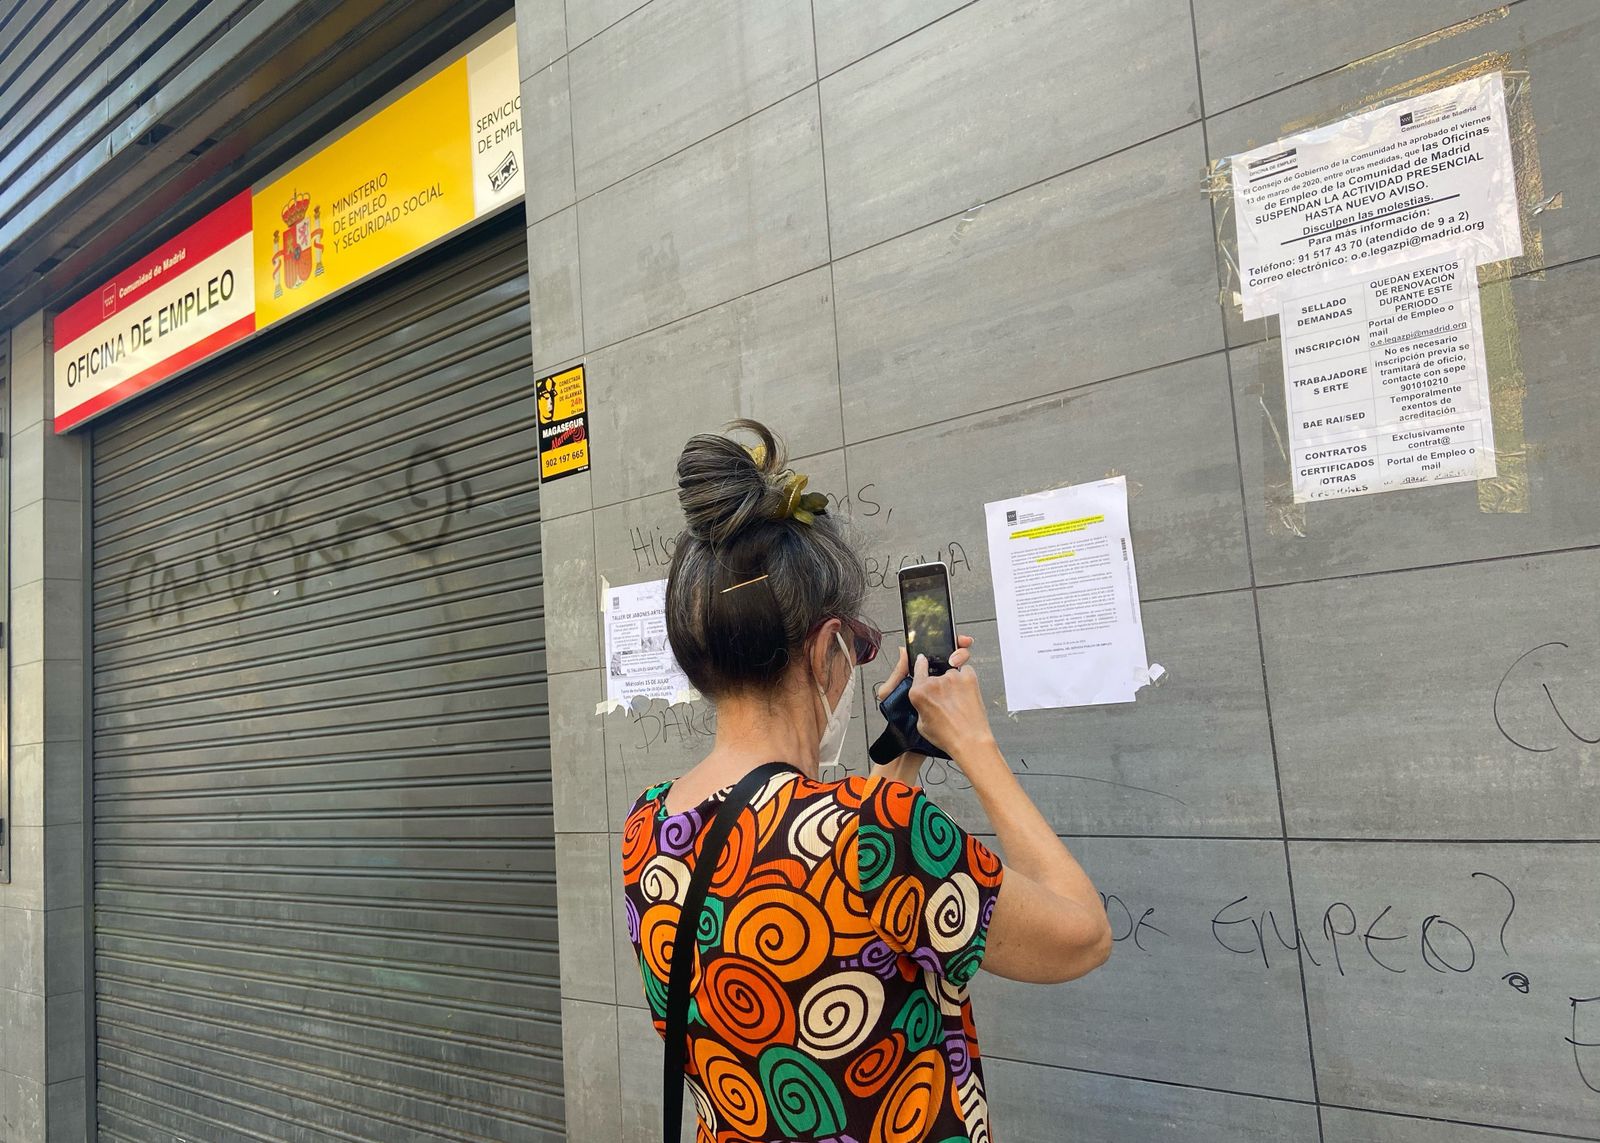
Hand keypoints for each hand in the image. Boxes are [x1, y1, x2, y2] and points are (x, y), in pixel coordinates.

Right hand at [908, 643, 993, 759]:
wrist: (970, 740)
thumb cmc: (948, 736)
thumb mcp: (922, 725)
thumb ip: (921, 705)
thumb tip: (925, 699)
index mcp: (919, 693)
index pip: (917, 667)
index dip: (921, 664)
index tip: (922, 661)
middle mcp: (934, 682)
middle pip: (936, 674)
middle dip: (940, 684)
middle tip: (947, 701)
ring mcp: (952, 678)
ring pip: (952, 673)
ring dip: (954, 683)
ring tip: (959, 702)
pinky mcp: (968, 677)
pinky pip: (966, 671)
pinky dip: (966, 680)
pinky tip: (967, 695)